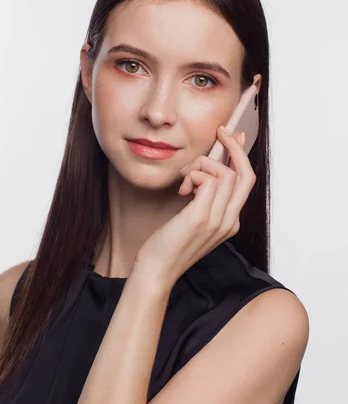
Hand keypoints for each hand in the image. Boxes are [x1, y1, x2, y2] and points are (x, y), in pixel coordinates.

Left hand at [132, 126, 256, 291]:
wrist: (156, 271)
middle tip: (221, 132)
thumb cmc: (169, 243)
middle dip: (235, 148)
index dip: (242, 156)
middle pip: (246, 175)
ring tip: (184, 179)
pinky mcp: (201, 217)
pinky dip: (194, 174)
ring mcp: (218, 220)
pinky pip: (208, 180)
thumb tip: (205, 169)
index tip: (234, 136)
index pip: (246, 182)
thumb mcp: (192, 218)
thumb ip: (203, 198)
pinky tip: (182, 188)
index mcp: (230, 221)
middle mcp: (230, 221)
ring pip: (225, 173)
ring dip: (202, 165)